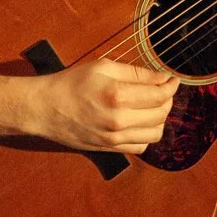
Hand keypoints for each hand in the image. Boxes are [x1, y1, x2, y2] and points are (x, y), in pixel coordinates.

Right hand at [22, 58, 178, 152]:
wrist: (44, 109)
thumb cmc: (70, 84)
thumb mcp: (103, 68)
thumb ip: (136, 73)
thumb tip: (163, 78)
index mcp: (117, 96)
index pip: (159, 94)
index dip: (171, 85)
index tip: (173, 79)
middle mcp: (119, 121)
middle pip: (161, 114)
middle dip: (167, 100)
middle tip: (162, 89)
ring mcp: (114, 139)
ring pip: (156, 133)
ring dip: (160, 119)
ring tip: (152, 106)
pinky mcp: (110, 149)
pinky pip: (141, 147)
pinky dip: (147, 135)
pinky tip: (140, 122)